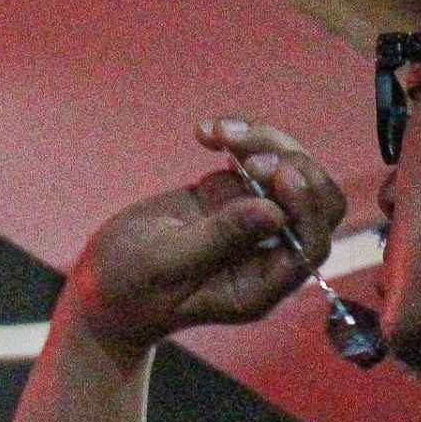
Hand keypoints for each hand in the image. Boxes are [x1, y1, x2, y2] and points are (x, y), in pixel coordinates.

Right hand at [63, 119, 347, 359]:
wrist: (103, 285)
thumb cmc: (129, 288)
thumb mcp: (166, 263)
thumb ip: (219, 238)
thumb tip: (272, 212)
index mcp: (261, 286)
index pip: (311, 244)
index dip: (306, 206)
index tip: (277, 172)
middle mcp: (267, 255)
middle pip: (316, 205)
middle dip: (293, 166)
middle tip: (247, 154)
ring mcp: (253, 223)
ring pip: (292, 174)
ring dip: (264, 143)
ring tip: (217, 133)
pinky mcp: (234, 196)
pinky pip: (259, 160)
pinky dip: (240, 139)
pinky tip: (205, 134)